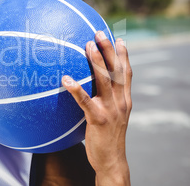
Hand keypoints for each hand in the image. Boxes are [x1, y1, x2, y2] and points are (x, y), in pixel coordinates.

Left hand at [62, 31, 131, 185]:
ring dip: (96, 61)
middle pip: (116, 70)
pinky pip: (85, 101)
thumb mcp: (111, 115)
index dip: (124, 55)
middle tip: (99, 32)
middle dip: (109, 49)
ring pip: (104, 80)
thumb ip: (104, 100)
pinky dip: (76, 89)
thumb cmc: (106, 137)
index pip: (126, 73)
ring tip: (87, 46)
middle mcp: (121, 101)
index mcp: (124, 99)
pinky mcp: (98, 119)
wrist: (111, 160)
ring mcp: (111, 109)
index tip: (119, 38)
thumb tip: (88, 86)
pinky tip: (66, 78)